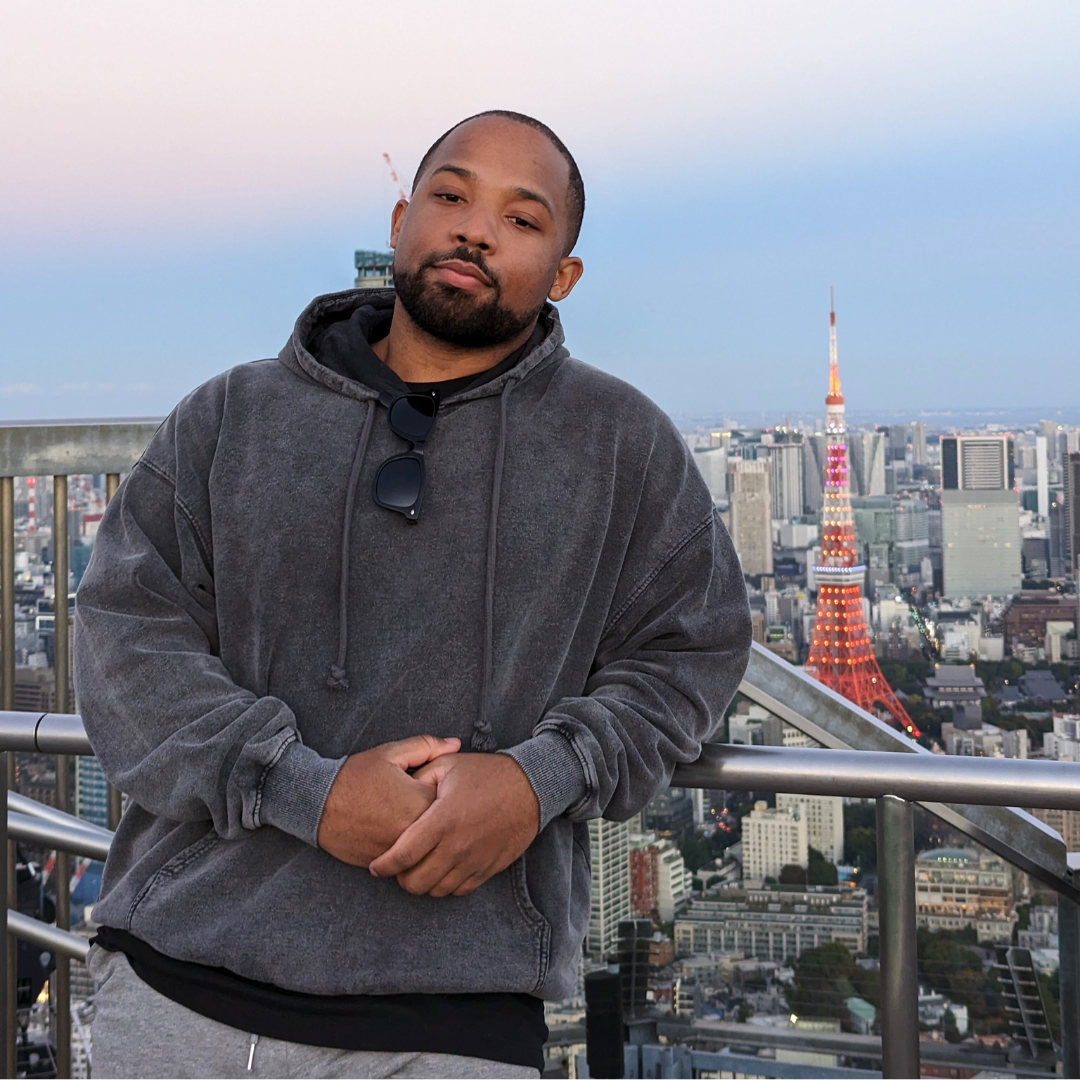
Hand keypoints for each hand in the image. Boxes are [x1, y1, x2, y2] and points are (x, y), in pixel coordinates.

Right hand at [316, 735, 459, 866]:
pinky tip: (401, 833)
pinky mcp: (386, 866)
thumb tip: (456, 744)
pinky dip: (412, 850)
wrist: (316, 804)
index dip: (449, 791)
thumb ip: (427, 746)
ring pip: (430, 848)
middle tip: (426, 803)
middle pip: (444, 827)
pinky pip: (411, 861)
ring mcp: (400, 852)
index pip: (453, 800)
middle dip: (441, 816)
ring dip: (429, 836)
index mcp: (419, 801)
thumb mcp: (390, 753)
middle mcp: (414, 832)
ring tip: (412, 818)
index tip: (438, 784)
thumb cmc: (354, 776)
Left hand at [367, 752, 540, 897]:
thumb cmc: (486, 773)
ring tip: (419, 868)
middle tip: (398, 867)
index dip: (384, 865)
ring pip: (437, 890)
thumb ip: (418, 777)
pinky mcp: (488, 868)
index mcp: (442, 819)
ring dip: (423, 883)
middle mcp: (457, 845)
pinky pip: (459, 890)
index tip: (376, 866)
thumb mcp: (448, 765)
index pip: (403, 855)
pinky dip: (446, 886)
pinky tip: (442, 870)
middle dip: (401, 878)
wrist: (529, 787)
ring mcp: (474, 860)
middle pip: (416, 882)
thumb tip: (397, 791)